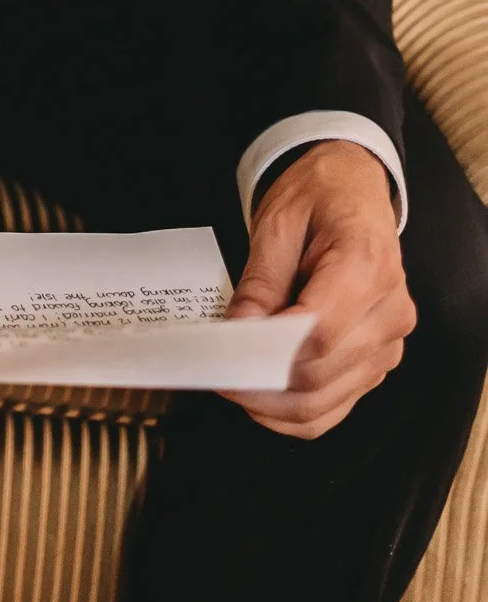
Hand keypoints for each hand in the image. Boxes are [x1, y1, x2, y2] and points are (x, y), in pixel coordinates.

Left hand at [223, 139, 414, 438]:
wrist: (353, 189)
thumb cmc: (318, 197)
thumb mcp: (279, 221)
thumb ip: (260, 280)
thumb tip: (238, 331)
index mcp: (368, 263)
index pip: (317, 331)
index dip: (266, 351)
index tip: (222, 353)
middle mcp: (389, 311)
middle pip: (318, 373)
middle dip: (260, 379)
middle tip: (212, 369)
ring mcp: (388, 342)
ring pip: (325, 401)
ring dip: (272, 403)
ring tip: (230, 380)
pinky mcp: (377, 362)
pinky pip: (335, 408)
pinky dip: (294, 412)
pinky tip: (261, 398)